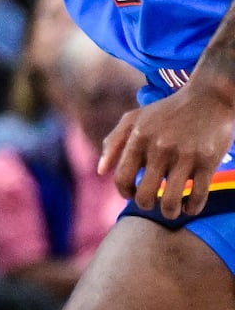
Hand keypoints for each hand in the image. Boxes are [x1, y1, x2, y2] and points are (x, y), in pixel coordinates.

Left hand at [100, 74, 234, 215]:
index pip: (122, 179)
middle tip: (152, 203)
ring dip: (170, 212)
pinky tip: (190, 206)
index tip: (133, 195)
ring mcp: (185, 155)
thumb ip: (113, 143)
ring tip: (172, 210)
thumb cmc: (167, 111)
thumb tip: (100, 172)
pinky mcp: (208, 160)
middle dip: (147, 205)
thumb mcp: (134, 118)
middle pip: (145, 195)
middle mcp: (159, 148)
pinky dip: (193, 207)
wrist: (209, 97)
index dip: (125, 193)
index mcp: (138, 139)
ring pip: (171, 200)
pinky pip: (198, 195)